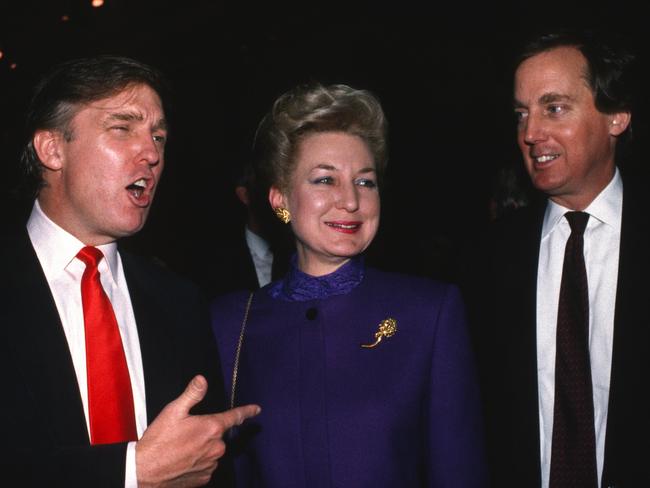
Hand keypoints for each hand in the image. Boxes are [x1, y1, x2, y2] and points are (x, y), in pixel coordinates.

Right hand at [136, 375, 259, 486]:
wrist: (144, 471)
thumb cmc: (158, 441)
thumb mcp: (173, 411)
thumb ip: (192, 394)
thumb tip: (202, 379)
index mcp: (211, 428)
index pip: (235, 417)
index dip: (246, 411)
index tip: (257, 409)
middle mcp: (216, 447)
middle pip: (218, 435)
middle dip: (206, 432)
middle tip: (185, 434)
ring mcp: (211, 465)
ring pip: (211, 451)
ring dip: (201, 448)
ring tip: (180, 449)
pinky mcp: (204, 478)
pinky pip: (206, 466)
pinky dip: (197, 462)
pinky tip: (182, 461)